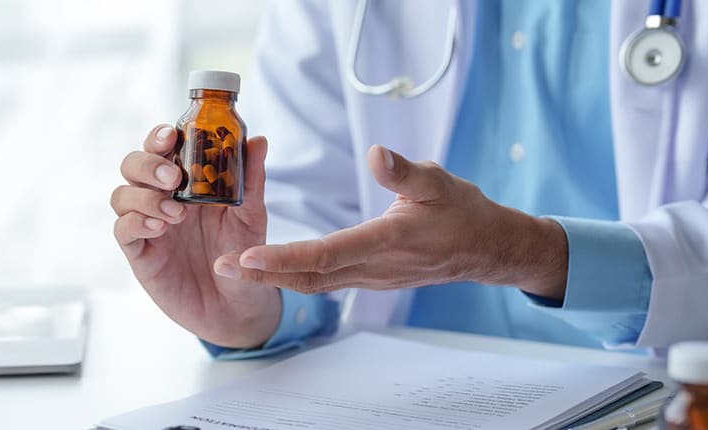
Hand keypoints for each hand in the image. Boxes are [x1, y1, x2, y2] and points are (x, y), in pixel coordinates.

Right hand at [112, 124, 279, 348]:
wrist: (236, 306)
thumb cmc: (242, 254)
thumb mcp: (251, 215)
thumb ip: (250, 179)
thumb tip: (257, 140)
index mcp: (185, 181)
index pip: (161, 147)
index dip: (159, 136)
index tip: (173, 136)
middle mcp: (161, 197)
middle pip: (132, 165)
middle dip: (147, 165)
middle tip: (174, 178)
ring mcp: (148, 225)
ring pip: (122, 195)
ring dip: (144, 197)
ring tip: (175, 213)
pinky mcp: (140, 253)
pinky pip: (123, 230)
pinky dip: (137, 223)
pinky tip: (160, 228)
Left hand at [215, 145, 568, 298]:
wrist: (487, 249)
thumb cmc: (464, 212)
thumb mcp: (440, 181)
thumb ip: (405, 171)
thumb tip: (375, 153)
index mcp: (387, 242)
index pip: (326, 255)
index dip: (285, 258)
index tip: (247, 256)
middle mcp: (374, 267)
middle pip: (309, 277)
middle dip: (263, 274)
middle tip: (220, 267)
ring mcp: (370, 278)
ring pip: (313, 283)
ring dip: (272, 278)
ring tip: (233, 268)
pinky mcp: (369, 278)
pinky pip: (324, 281)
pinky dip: (293, 275)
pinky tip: (268, 267)